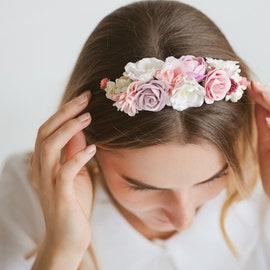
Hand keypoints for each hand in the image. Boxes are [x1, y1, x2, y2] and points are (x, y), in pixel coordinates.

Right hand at [30, 91, 95, 266]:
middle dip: (64, 113)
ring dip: (68, 129)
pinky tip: (93, 148)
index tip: (82, 99)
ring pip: (49, 147)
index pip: (46, 131)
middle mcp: (40, 171)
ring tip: (88, 117)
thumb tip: (80, 130)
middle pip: (45, 133)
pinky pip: (65, 171)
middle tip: (85, 98)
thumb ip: (73, 153)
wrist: (69, 238)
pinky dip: (78, 157)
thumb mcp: (76, 174)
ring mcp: (48, 183)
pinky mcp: (60, 195)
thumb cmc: (73, 204)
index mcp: (43, 164)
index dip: (63, 113)